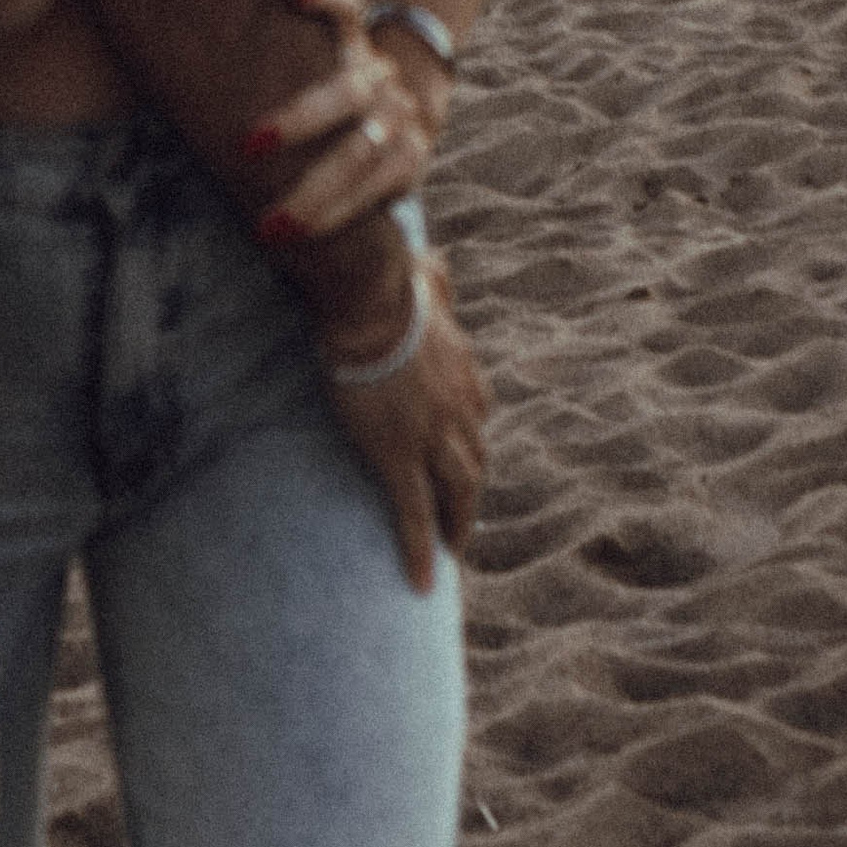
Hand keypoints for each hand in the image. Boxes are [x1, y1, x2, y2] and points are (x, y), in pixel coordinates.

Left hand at [241, 0, 441, 236]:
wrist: (409, 109)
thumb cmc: (333, 86)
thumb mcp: (316, 54)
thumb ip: (284, 41)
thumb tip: (232, 17)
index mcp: (355, 43)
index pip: (346, 6)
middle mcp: (381, 77)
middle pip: (347, 92)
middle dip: (299, 121)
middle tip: (250, 145)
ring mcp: (401, 120)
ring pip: (361, 154)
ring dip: (315, 193)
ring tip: (271, 225)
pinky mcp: (411, 163)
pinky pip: (375, 193)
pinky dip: (338, 215)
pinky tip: (305, 235)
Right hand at [321, 254, 486, 593]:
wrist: (370, 305)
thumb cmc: (389, 286)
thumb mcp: (422, 279)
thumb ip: (435, 280)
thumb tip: (439, 265)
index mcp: (463, 371)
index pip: (476, 417)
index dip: (468, 443)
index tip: (460, 460)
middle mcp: (458, 410)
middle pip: (474, 463)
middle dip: (470, 495)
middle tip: (460, 520)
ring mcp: (432, 438)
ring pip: (456, 494)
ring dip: (456, 525)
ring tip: (450, 552)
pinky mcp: (400, 458)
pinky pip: (414, 513)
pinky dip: (421, 548)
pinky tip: (423, 581)